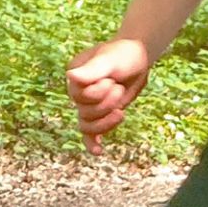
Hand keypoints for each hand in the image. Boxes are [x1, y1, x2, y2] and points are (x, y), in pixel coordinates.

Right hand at [67, 38, 151, 152]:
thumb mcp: (108, 60)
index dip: (96, 93)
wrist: (137, 60)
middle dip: (105, 105)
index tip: (111, 80)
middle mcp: (77, 93)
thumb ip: (91, 70)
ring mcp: (88, 106)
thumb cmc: (122, 55)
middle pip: (84, 112)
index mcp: (75, 77)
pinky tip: (98, 151)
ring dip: (106, 121)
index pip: (78, 95)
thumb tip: (70, 76)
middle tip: (118, 88)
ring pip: (88, 126)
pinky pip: (89, 134)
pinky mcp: (99, 116)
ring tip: (120, 110)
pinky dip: (92, 144)